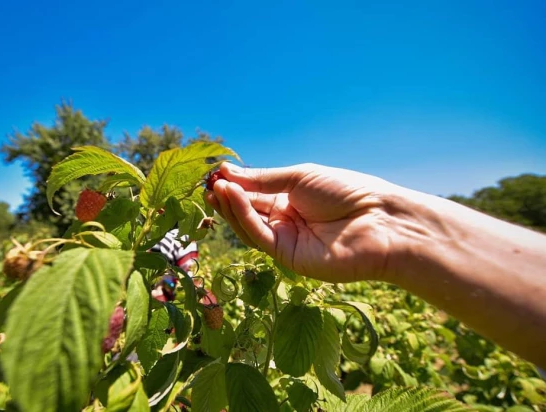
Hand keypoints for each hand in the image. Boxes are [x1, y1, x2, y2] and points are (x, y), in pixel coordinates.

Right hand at [205, 163, 411, 282]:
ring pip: (248, 225)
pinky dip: (243, 216)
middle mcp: (285, 221)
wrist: (379, 220)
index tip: (216, 172)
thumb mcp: (300, 177)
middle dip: (227, 197)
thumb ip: (263, 180)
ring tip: (216, 187)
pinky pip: (259, 236)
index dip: (235, 184)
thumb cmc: (346, 191)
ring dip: (230, 206)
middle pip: (247, 211)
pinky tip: (233, 196)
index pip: (254, 193)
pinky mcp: (287, 258)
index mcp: (290, 200)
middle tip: (208, 183)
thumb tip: (228, 172)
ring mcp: (285, 241)